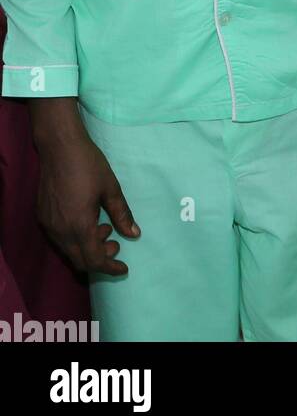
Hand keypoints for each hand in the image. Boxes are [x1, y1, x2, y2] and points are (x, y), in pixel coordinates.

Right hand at [29, 98, 139, 275]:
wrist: (59, 147)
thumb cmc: (88, 165)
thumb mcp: (110, 188)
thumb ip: (122, 214)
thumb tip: (134, 234)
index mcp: (79, 225)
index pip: (94, 260)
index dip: (110, 268)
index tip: (124, 268)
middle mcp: (60, 231)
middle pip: (79, 261)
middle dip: (100, 259)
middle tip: (116, 245)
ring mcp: (49, 225)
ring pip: (68, 251)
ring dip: (87, 248)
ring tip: (104, 228)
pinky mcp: (43, 217)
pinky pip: (60, 239)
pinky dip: (76, 240)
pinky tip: (88, 222)